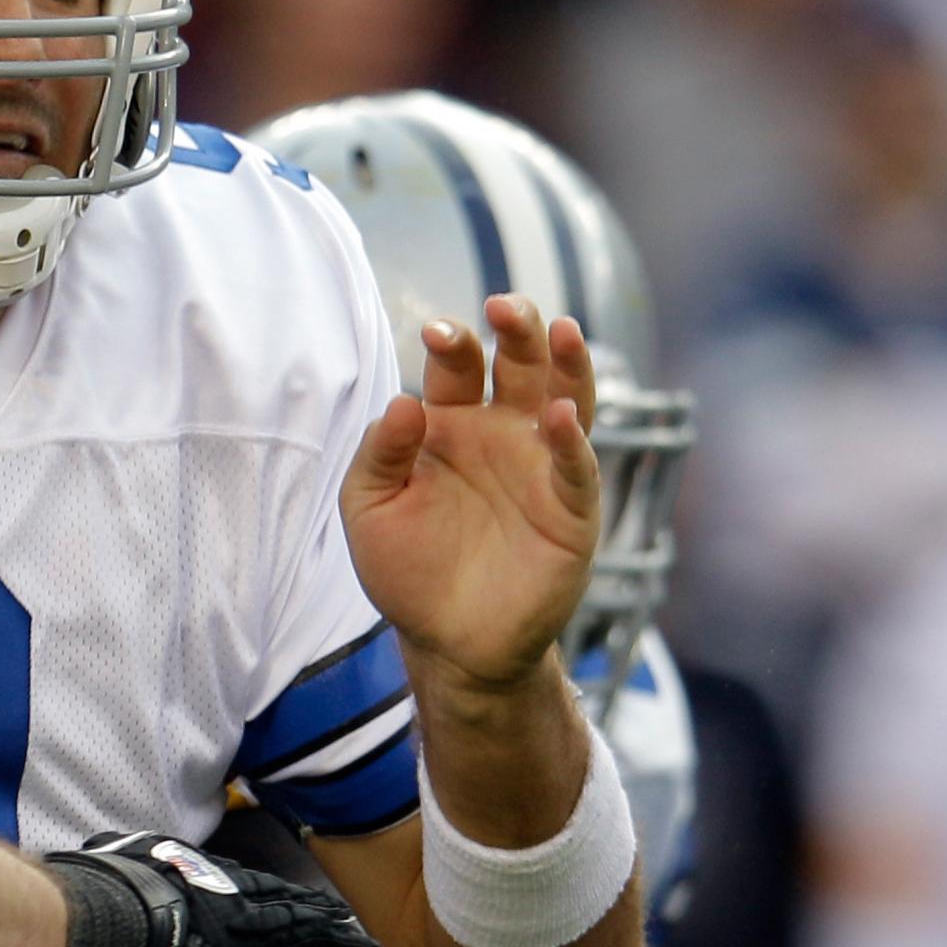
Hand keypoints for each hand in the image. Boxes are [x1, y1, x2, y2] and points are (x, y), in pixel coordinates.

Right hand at [39, 831, 387, 946]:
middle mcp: (225, 891)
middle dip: (309, 910)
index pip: (238, 888)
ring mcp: (244, 915)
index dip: (263, 897)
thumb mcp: (112, 865)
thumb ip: (117, 863)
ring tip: (366, 942)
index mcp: (195, 878)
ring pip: (303, 920)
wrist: (112, 920)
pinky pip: (311, 946)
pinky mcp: (259, 943)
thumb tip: (95, 854)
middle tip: (339, 916)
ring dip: (335, 931)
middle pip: (278, 900)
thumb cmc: (102, 899)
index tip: (279, 905)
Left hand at [340, 296, 599, 690]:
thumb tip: (404, 402)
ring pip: (564, 401)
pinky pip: (577, 468)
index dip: (451, 343)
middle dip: (516, 331)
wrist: (448, 641)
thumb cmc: (406, 568)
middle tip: (504, 305)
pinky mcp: (571, 511)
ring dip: (566, 365)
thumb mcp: (369, 509)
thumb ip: (380, 455)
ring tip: (558, 330)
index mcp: (450, 426)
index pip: (456, 369)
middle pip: (519, 367)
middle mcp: (501, 435)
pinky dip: (572, 442)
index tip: (436, 330)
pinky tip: (559, 416)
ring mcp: (541, 468)